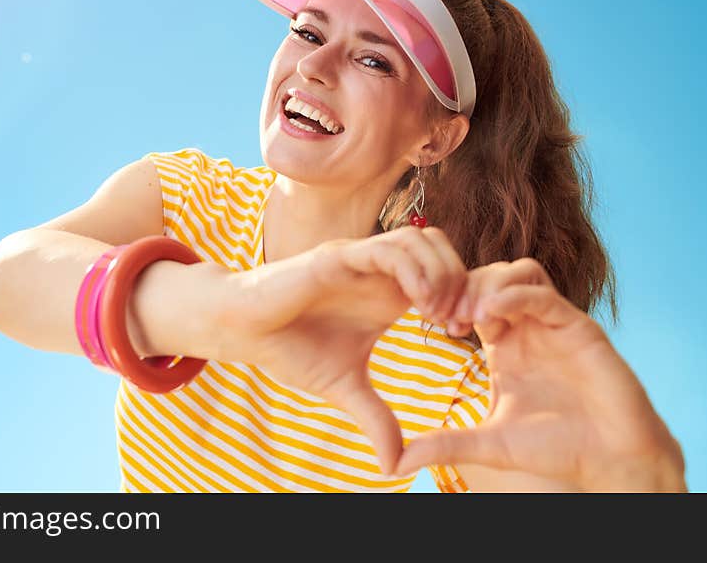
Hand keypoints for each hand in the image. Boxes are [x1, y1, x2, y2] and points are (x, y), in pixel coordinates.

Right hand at [216, 226, 468, 474]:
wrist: (244, 332)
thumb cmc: (290, 349)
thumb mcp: (344, 388)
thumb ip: (376, 419)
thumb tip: (394, 468)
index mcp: (386, 294)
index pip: (443, 272)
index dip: (462, 297)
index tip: (461, 334)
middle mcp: (378, 271)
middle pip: (442, 247)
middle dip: (461, 280)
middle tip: (457, 322)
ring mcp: (360, 260)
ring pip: (421, 239)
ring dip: (441, 272)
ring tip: (437, 313)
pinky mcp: (339, 257)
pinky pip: (389, 248)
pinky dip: (414, 270)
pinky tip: (416, 303)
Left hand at [396, 259, 686, 491]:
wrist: (611, 459)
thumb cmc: (556, 448)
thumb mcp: (489, 444)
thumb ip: (446, 444)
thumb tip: (396, 463)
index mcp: (505, 344)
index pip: (470, 300)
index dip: (448, 302)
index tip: (433, 322)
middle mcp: (527, 327)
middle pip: (489, 276)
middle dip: (463, 288)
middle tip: (445, 314)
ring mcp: (554, 324)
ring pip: (518, 273)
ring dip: (489, 284)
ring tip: (469, 314)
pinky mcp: (579, 327)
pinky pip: (544, 295)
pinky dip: (516, 294)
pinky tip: (493, 312)